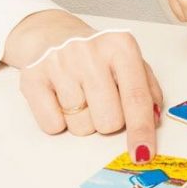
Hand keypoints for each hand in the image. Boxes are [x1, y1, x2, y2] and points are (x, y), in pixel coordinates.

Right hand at [4, 10, 163, 162]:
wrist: (53, 34)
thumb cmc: (97, 54)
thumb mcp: (128, 62)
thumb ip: (147, 89)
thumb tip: (153, 119)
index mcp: (121, 46)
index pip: (136, 98)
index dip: (141, 130)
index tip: (143, 153)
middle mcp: (90, 51)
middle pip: (109, 121)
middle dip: (108, 121)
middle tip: (101, 100)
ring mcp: (59, 63)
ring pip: (81, 127)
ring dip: (83, 120)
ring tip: (80, 95)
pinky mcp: (33, 77)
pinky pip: (52, 125)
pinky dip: (58, 120)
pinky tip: (60, 98)